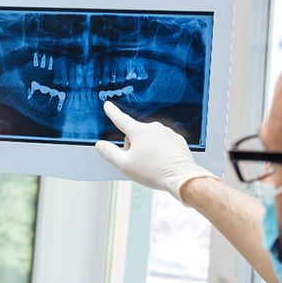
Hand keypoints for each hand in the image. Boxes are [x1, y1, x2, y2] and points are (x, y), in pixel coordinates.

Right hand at [94, 101, 215, 202]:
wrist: (181, 176)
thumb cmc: (153, 171)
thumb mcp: (124, 165)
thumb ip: (109, 153)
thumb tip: (100, 145)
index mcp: (139, 131)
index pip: (121, 119)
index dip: (112, 113)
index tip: (108, 105)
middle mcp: (154, 128)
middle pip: (135, 134)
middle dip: (132, 146)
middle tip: (137, 162)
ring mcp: (167, 133)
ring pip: (149, 139)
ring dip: (146, 149)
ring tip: (152, 165)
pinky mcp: (177, 140)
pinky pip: (162, 143)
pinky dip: (159, 152)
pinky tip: (162, 163)